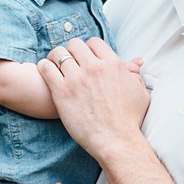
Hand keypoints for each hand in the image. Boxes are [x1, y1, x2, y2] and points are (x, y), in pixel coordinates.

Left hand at [39, 37, 149, 161]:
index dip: (88, 48)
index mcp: (113, 65)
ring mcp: (76, 79)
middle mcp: (94, 68)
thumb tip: (135, 65)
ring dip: (55, 57)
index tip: (85, 56)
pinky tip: (46, 71)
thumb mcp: (140, 94)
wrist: (116, 141)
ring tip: (54, 64)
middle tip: (68, 60)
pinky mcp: (61, 92)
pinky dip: (44, 67)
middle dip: (71, 51)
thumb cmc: (130, 121)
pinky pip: (46, 68)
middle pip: (75, 44)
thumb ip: (135, 76)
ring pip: (58, 53)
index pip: (94, 42)